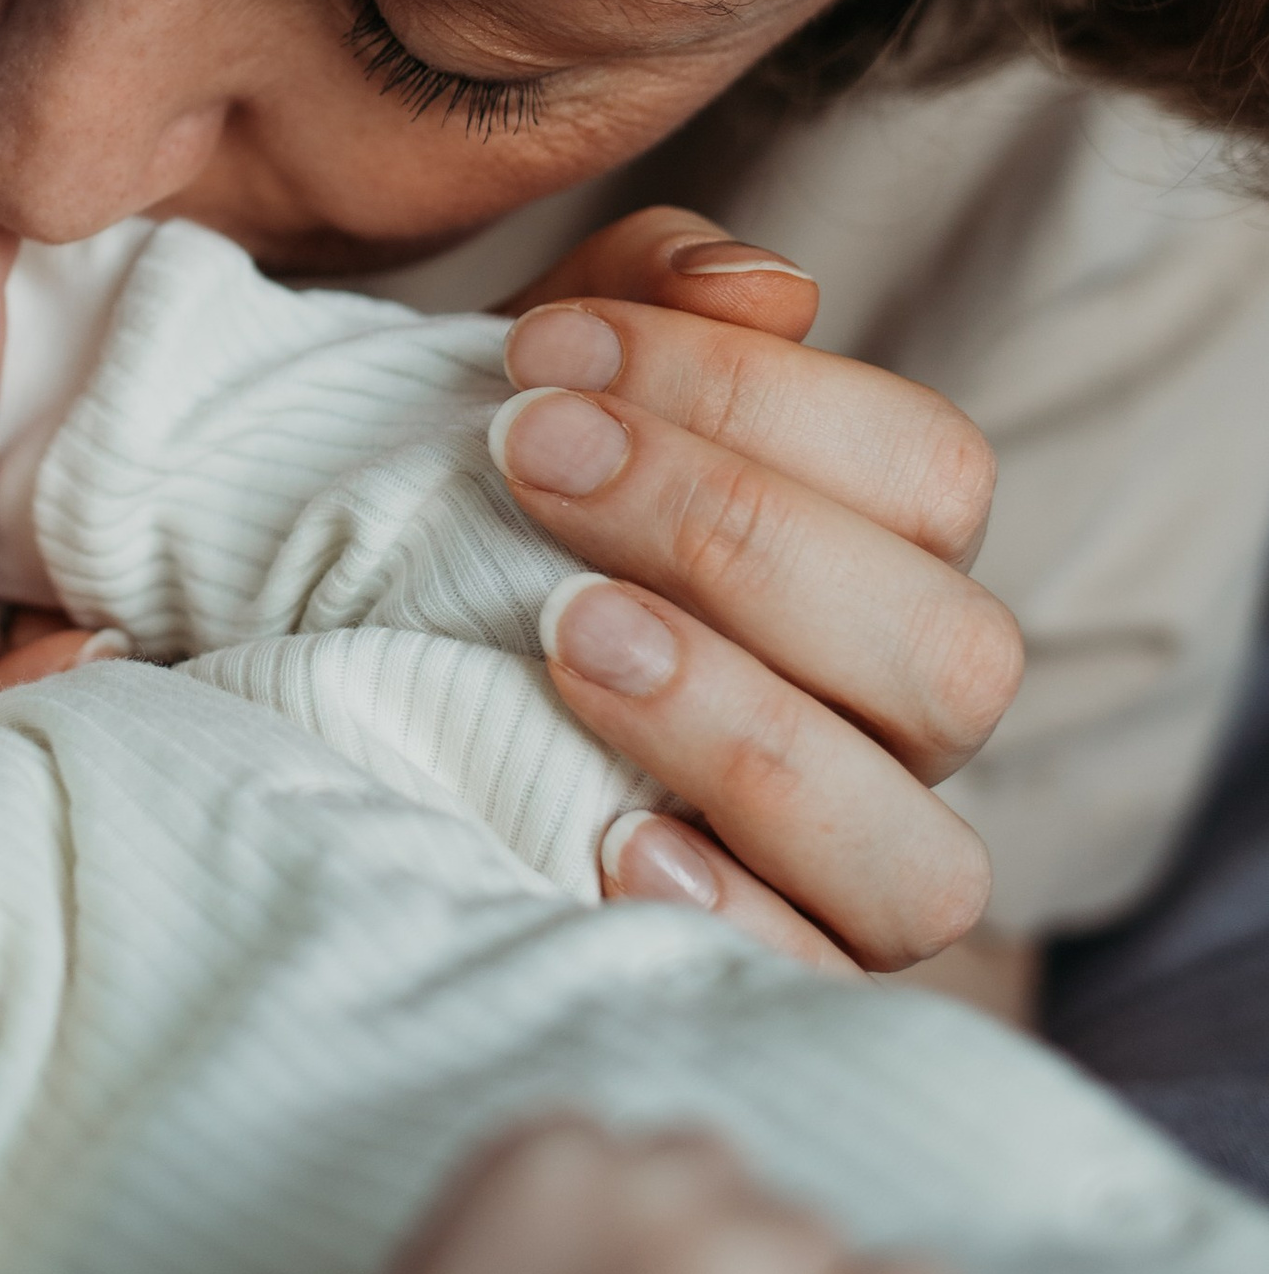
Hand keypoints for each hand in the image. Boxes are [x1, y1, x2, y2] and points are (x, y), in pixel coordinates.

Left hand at [492, 209, 1014, 971]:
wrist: (323, 654)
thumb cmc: (486, 504)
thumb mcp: (540, 377)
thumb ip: (646, 289)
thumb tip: (766, 284)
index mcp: (887, 561)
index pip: (931, 472)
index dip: (752, 398)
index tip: (540, 353)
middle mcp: (899, 725)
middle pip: (950, 651)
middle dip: (737, 538)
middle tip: (534, 462)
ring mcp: (850, 872)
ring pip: (921, 851)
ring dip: (744, 727)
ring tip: (563, 631)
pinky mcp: (770, 979)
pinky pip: (817, 988)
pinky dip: (727, 913)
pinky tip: (602, 832)